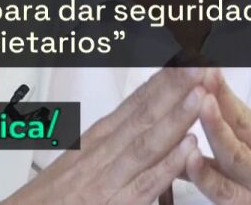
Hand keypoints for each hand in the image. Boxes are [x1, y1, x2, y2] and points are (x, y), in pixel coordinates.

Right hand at [1, 65, 207, 204]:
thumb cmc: (49, 199)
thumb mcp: (78, 163)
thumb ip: (108, 145)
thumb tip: (135, 125)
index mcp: (97, 139)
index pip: (135, 103)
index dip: (162, 82)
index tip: (186, 60)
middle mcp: (101, 152)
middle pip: (143, 114)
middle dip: (174, 88)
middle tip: (200, 63)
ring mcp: (105, 179)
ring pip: (146, 142)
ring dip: (176, 117)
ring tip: (201, 94)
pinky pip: (143, 184)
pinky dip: (166, 165)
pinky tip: (187, 148)